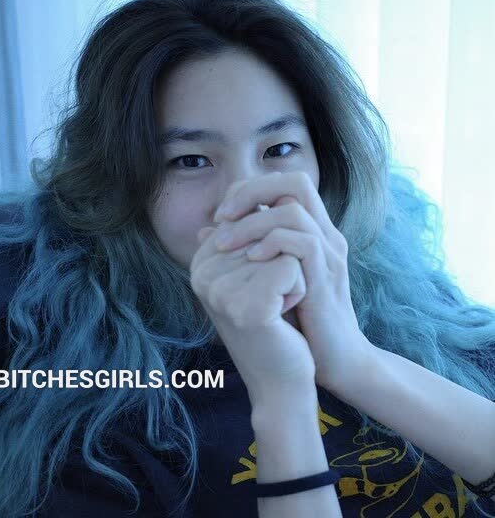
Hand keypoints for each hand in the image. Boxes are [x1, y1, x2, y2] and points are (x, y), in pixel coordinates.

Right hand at [190, 207, 315, 405]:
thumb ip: (241, 240)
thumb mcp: (252, 277)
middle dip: (282, 264)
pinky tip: (282, 318)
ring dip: (292, 278)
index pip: (250, 221)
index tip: (259, 288)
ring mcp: (221, 290)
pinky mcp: (248, 305)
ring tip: (275, 310)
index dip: (270, 251)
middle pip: (267, 233)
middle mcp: (202, 274)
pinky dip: (299, 291)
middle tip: (269, 303)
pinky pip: (292, 267)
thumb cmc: (272, 324)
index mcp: (200, 262)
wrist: (281, 381)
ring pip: (282, 247)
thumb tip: (233, 210)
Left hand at [201, 171, 373, 392]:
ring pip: (293, 210)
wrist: (336, 359)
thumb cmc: (298, 319)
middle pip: (294, 182)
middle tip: (222, 216)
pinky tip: (251, 260)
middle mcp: (325, 234)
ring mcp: (329, 254)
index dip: (250, 190)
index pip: (284, 183)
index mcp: (312, 230)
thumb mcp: (265, 279)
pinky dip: (272, 245)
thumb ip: (241, 251)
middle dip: (251, 192)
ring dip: (252, 222)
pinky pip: (304, 243)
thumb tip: (205, 232)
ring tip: (226, 245)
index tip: (221, 216)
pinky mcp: (327, 277)